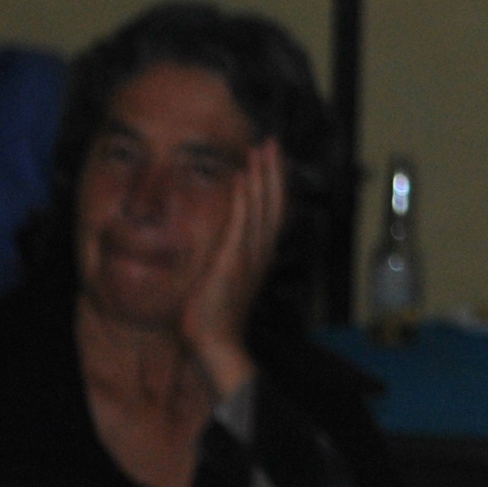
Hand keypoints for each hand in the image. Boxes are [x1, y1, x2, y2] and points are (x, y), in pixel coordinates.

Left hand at [181, 138, 284, 403]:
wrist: (214, 343)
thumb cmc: (213, 318)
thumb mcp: (222, 282)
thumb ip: (225, 261)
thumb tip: (218, 246)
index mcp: (259, 256)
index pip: (271, 212)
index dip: (272, 184)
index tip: (269, 160)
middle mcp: (260, 252)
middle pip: (274, 203)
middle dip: (273, 171)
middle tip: (271, 143)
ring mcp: (249, 255)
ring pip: (262, 207)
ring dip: (261, 176)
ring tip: (260, 150)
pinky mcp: (233, 259)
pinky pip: (242, 221)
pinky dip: (245, 197)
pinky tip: (242, 177)